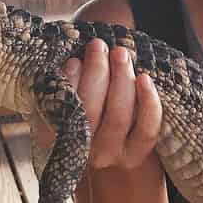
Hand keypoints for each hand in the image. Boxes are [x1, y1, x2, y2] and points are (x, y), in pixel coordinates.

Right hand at [30, 37, 161, 173]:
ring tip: (120, 54)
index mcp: (55, 139)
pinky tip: (144, 78)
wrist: (107, 141)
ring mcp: (110, 156)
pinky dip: (148, 102)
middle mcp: (81, 152)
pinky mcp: (136, 155)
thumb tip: (76, 64)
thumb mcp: (65, 97)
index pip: (61, 111)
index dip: (70, 83)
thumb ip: (66, 84)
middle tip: (99, 46)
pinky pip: (146, 130)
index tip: (75, 60)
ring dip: (121, 80)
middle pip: (89, 112)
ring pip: (118, 118)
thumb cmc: (82, 106)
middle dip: (96, 73)